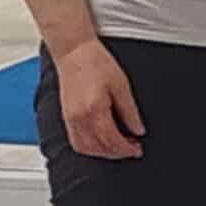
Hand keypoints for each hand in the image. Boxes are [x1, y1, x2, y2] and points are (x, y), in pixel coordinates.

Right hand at [56, 39, 144, 159]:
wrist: (74, 52)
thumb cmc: (96, 62)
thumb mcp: (121, 85)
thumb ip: (129, 111)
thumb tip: (138, 130)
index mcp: (95, 110)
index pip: (112, 140)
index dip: (127, 149)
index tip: (137, 149)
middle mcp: (80, 119)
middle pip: (99, 148)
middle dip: (118, 153)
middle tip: (132, 148)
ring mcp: (71, 120)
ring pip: (87, 149)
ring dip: (104, 153)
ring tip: (118, 146)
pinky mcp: (66, 118)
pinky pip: (76, 143)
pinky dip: (90, 149)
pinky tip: (101, 144)